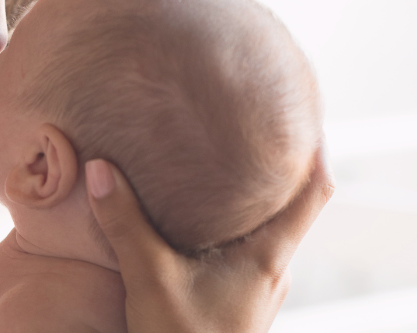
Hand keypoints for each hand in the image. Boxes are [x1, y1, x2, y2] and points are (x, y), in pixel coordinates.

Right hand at [84, 148, 333, 332]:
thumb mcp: (149, 278)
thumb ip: (125, 222)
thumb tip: (101, 169)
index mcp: (268, 257)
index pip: (315, 193)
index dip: (317, 150)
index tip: (304, 116)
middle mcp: (272, 269)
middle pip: (290, 208)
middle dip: (275, 170)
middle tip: (250, 130)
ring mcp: (257, 288)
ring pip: (264, 231)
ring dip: (250, 200)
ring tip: (222, 166)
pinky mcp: (237, 300)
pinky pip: (243, 251)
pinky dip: (229, 225)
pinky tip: (197, 219)